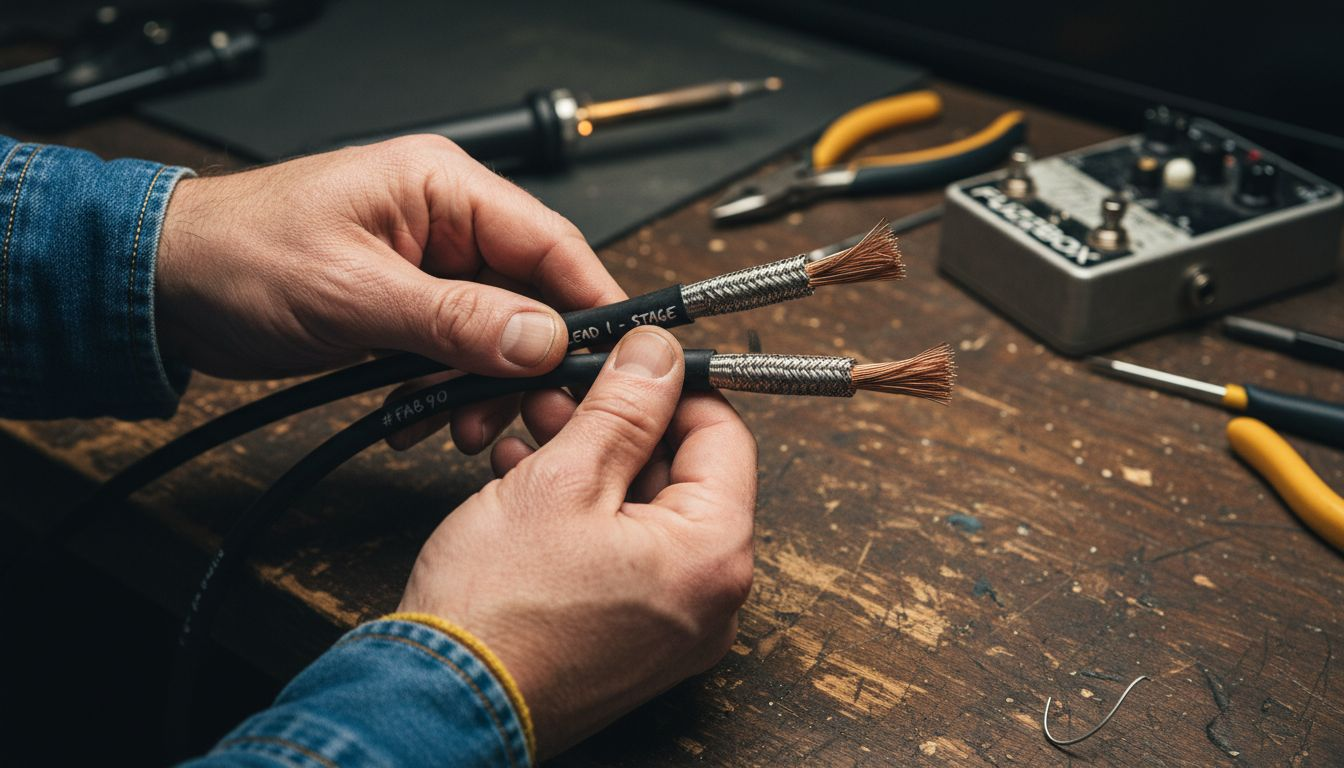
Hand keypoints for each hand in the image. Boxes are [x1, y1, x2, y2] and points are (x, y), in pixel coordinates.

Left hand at [154, 135, 624, 450]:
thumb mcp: (354, 293)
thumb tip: (542, 337)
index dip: (591, 302)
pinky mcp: (406, 308)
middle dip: (534, 363)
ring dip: (487, 387)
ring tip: (462, 426)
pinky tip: (424, 420)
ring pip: (498, 334)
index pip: (550, 242)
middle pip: (532, 296)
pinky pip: (457, 353)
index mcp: (442, 187)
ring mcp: (427, 268)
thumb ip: (456, 319)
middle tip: (537, 415)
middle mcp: (445, 222)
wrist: (164, 288)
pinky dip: (449, 390)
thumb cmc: (238, 256)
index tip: (616, 358)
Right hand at [398, 327, 756, 756]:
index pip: (724, 436)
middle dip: (619, 424)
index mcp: (714, 556)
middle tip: (560, 393)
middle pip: (684, 474)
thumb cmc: (497, 609)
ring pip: (647, 513)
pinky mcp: (634, 643)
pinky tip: (527, 481)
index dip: (673, 386)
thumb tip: (658, 353)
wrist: (439, 707)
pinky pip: (626, 557)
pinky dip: (586, 515)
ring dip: (593, 464)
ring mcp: (674, 628)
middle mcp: (711, 600)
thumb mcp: (562, 480)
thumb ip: (623, 407)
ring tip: (530, 432)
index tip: (626, 361)